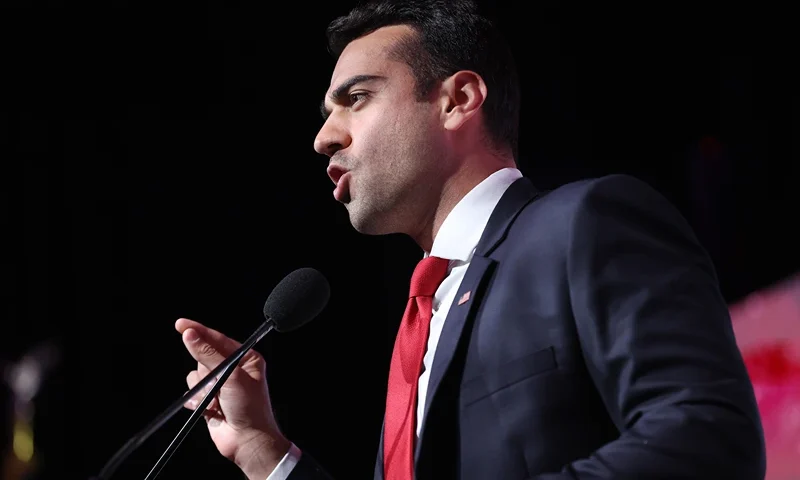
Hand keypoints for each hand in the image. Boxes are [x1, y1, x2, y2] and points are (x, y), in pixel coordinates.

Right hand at [175, 318, 290, 478]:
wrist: (247, 441)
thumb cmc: (251, 409)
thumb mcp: (231, 377)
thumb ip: (208, 355)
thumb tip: (191, 335)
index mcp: (245, 359)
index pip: (218, 339)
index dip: (199, 331)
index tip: (181, 324)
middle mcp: (233, 369)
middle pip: (203, 357)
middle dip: (207, 372)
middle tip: (217, 385)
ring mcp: (220, 385)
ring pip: (195, 375)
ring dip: (203, 389)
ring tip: (218, 400)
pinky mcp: (209, 399)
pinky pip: (192, 392)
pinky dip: (197, 400)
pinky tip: (210, 408)